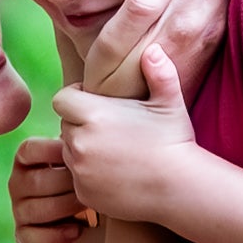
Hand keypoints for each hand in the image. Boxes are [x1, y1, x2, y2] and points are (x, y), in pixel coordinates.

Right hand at [9, 134, 93, 242]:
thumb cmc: (94, 178)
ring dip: (65, 209)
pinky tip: (76, 230)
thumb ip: (81, 144)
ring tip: (88, 207)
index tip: (75, 156)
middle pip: (35, 182)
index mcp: (27, 158)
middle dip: (68, 185)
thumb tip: (84, 125)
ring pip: (34, 209)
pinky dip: (55, 236)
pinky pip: (30, 238)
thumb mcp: (87, 157)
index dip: (52, 152)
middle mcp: (18, 182)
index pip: (29, 150)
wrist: (99, 214)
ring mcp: (19, 209)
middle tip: (92, 185)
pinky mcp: (23, 234)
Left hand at [55, 47, 196, 222]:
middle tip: (107, 127)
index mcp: (93, 115)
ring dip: (83, 149)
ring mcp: (80, 171)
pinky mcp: (83, 193)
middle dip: (80, 124)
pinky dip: (89, 175)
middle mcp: (80, 143)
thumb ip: (159, 72)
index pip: (62, 100)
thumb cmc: (175, 142)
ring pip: (69, 153)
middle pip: (65, 125)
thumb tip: (153, 49)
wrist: (180, 189)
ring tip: (112, 150)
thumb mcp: (170, 102)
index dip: (75, 98)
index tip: (94, 102)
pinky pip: (77, 178)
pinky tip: (115, 172)